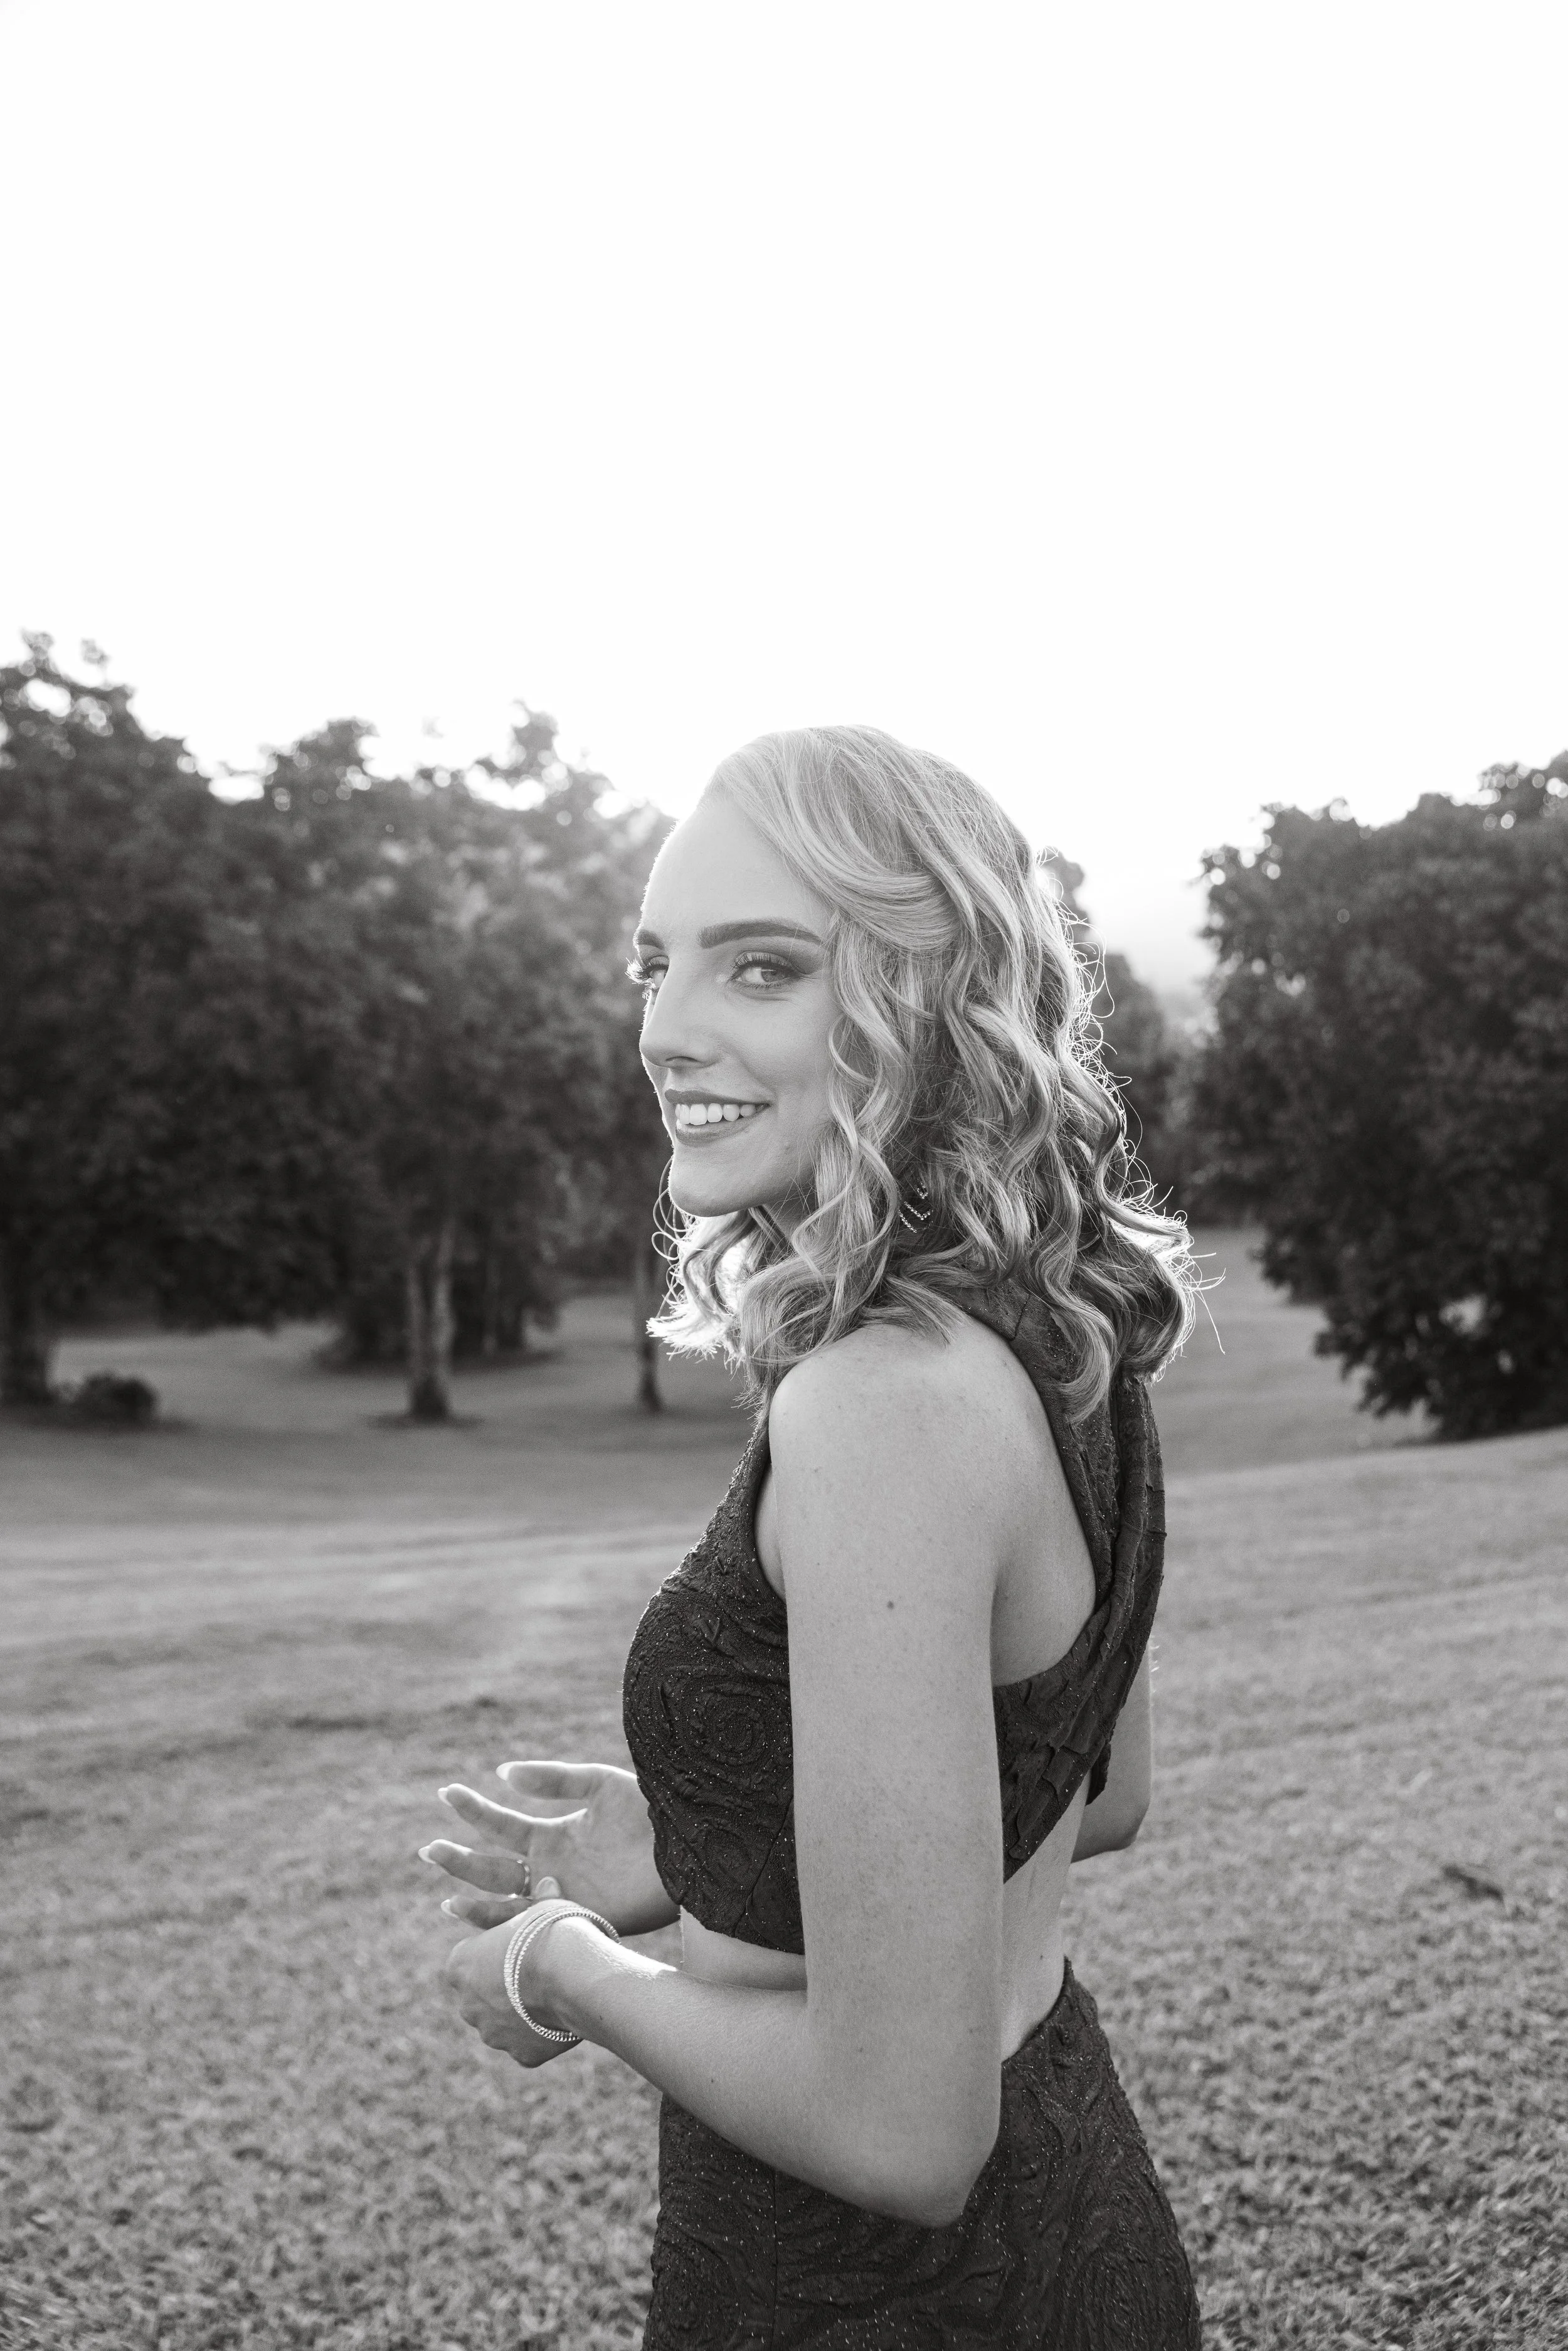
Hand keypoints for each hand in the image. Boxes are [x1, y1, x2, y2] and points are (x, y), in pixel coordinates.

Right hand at [419, 1759, 676, 1936]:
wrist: (688, 1849)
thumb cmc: (649, 1813)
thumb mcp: (599, 1785)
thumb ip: (554, 1779)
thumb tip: (503, 1772)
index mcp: (553, 1836)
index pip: (502, 1825)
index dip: (474, 1810)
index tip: (447, 1794)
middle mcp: (550, 1869)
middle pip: (492, 1868)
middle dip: (460, 1861)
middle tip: (430, 1849)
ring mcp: (560, 1896)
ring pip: (503, 1903)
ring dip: (472, 1900)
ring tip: (447, 1898)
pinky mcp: (576, 1920)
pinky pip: (532, 1927)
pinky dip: (504, 1926)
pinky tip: (479, 1918)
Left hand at [442, 1876, 583, 2069]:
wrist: (574, 1973)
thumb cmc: (551, 1930)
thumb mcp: (541, 1906)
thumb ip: (537, 1901)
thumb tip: (548, 1882)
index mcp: (459, 1965)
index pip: (469, 1959)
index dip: (494, 1951)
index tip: (518, 1945)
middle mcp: (468, 2005)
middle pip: (482, 1995)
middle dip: (502, 1986)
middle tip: (535, 1970)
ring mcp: (493, 2034)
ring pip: (503, 2024)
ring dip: (520, 2013)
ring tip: (553, 1993)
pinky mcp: (521, 2055)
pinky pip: (528, 2043)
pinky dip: (541, 2034)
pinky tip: (561, 2016)